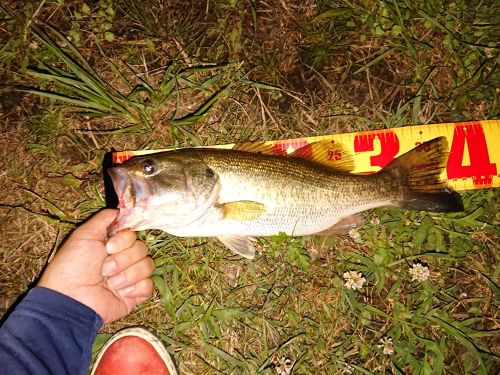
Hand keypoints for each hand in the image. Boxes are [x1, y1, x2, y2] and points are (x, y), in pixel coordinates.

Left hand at [38, 209, 154, 323]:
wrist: (72, 300)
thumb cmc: (73, 267)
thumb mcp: (83, 236)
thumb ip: (102, 219)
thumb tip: (118, 209)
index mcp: (112, 245)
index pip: (133, 234)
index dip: (124, 240)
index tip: (108, 247)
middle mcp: (123, 259)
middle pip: (142, 248)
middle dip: (123, 259)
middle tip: (105, 269)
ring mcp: (131, 277)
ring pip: (147, 265)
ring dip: (127, 274)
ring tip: (110, 283)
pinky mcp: (136, 294)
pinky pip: (149, 284)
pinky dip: (136, 287)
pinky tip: (121, 292)